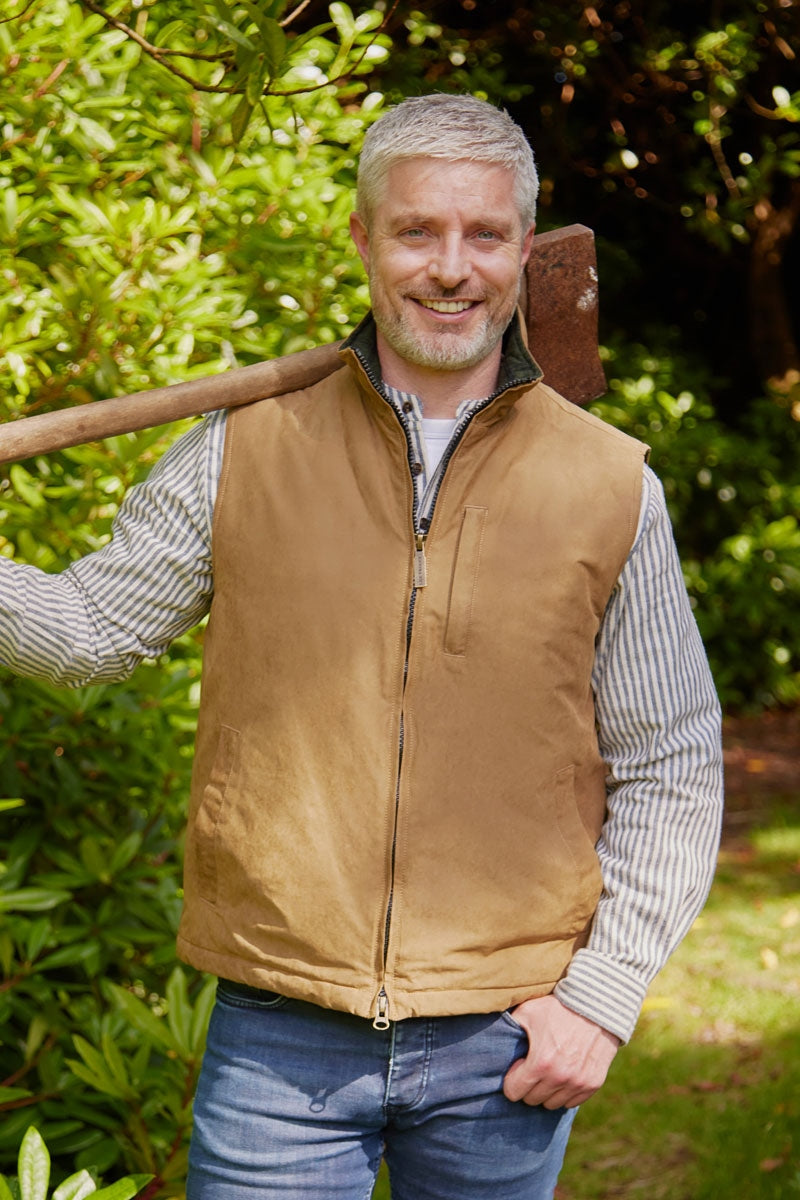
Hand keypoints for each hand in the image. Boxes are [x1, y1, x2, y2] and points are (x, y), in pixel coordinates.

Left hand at [502, 995, 619, 1109]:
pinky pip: (571, 1102)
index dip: (512, 1080)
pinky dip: (565, 1092)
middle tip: (532, 1068)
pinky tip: (564, 1073)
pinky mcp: (593, 1084)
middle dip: (528, 1086)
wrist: (596, 1005)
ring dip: (547, 1091)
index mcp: (540, 1063)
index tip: (517, 1068)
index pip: (514, 1093)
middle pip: (532, 1100)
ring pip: (552, 1104)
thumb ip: (510, 1028)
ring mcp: (578, 1083)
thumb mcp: (528, 1012)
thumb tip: (494, 1042)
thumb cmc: (557, 1007)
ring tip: (548, 1071)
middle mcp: (559, 1078)